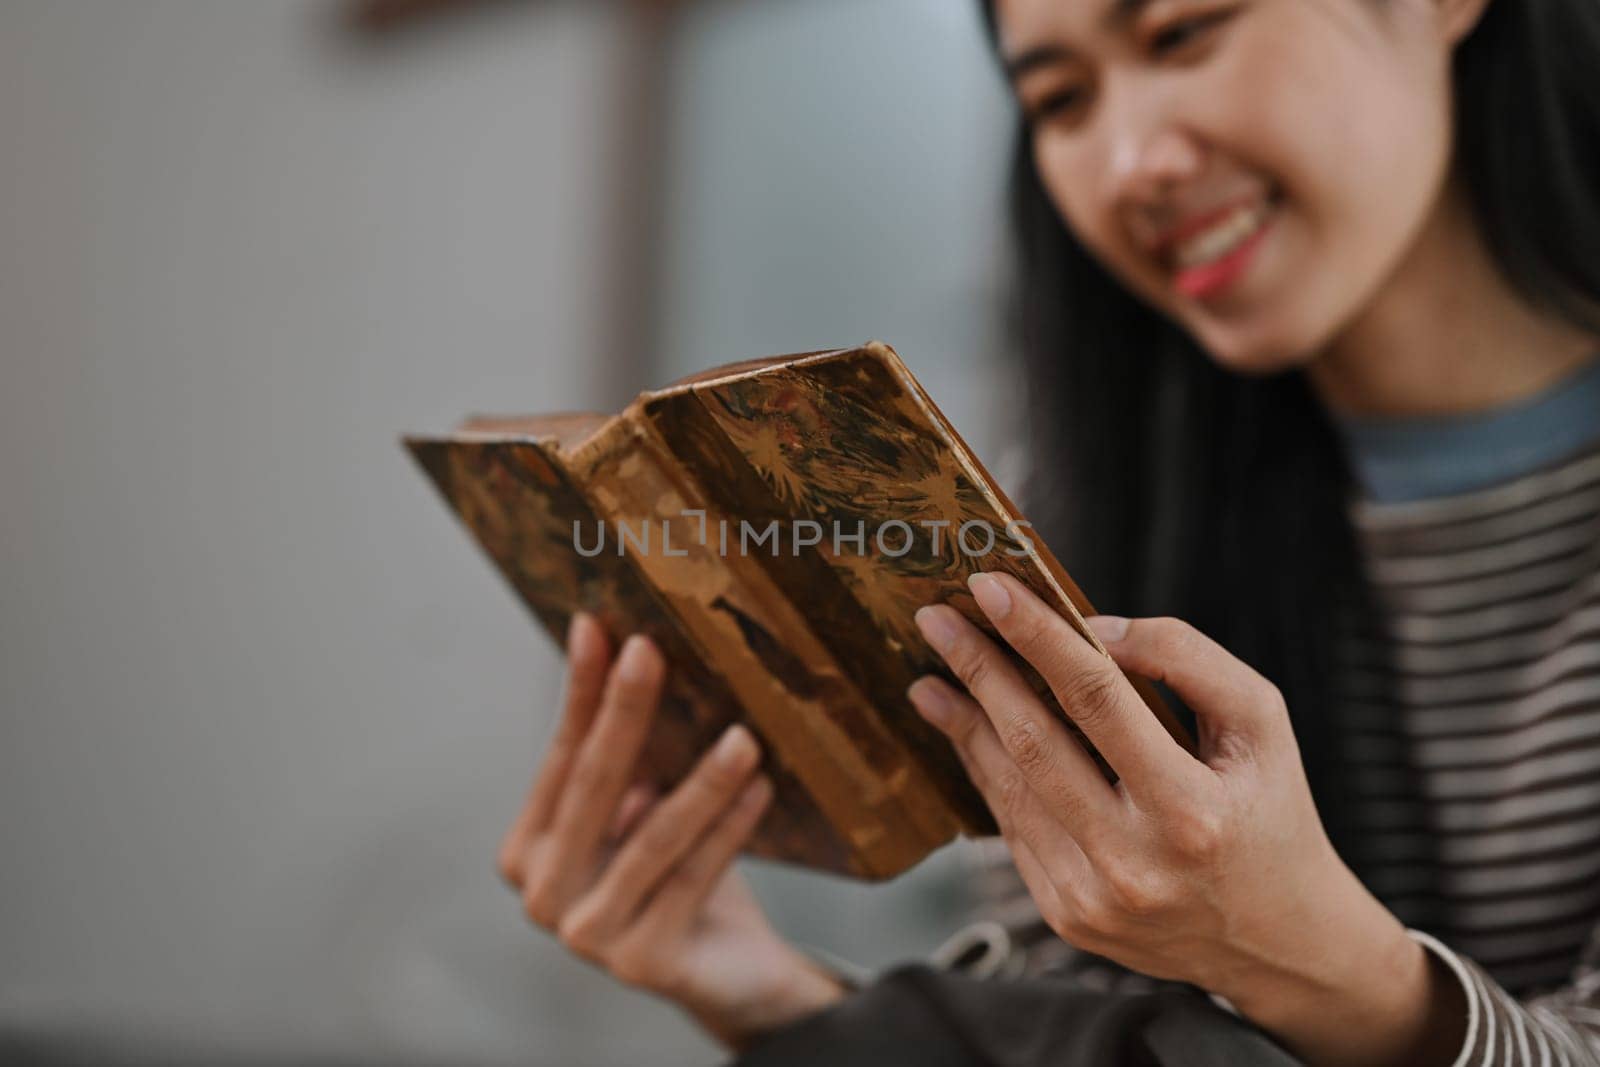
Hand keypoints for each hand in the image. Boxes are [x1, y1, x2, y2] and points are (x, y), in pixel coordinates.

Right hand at [498, 613, 845, 1049]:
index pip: (561, 757)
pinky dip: (729, 830)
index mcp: (528, 850)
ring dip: (701, 781)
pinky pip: (693, 878)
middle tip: (650, 651)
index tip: (597, 628)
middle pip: (593, 788)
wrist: (728, 972)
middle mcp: (544, 894)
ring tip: (742, 737)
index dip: (580, 692)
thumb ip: (630, 757)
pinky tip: (759, 789)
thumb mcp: (645, 811)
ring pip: (652, 838)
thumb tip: (639, 652)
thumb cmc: (680, 878)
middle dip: (623, 712)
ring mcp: (587, 934)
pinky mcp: (641, 963)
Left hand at [906, 573, 1464, 1066]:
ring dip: (963, 722)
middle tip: (935, 619)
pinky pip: (1012, 826)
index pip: (1096, 699)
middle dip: (977, 670)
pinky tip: (967, 730)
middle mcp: (1135, 862)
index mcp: (1191, 811)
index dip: (1037, 636)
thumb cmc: (1270, 812)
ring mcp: (1093, 898)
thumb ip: (1186, 659)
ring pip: (1009, 787)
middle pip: (1033, 742)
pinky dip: (986, 770)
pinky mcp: (1067, 917)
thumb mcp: (1260, 724)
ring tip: (932, 674)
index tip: (988, 587)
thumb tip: (1092, 628)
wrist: (1278, 940)